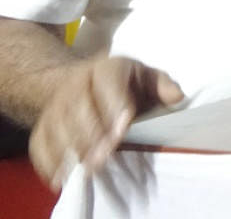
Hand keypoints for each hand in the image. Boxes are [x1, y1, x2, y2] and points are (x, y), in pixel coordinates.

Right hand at [30, 57, 182, 189]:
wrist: (78, 82)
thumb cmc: (123, 84)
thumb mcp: (147, 77)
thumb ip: (163, 85)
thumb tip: (177, 96)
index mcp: (106, 68)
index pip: (108, 83)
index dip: (114, 106)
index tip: (122, 130)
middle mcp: (76, 83)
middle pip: (78, 107)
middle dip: (92, 133)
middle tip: (104, 155)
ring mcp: (55, 104)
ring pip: (57, 125)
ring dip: (71, 148)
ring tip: (88, 167)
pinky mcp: (42, 125)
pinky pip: (40, 142)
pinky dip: (49, 159)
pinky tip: (63, 175)